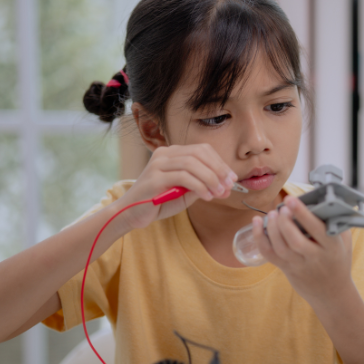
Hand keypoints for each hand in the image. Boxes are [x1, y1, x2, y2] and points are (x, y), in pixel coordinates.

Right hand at [115, 144, 236, 229]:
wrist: (131, 214)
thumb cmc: (159, 202)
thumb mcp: (185, 193)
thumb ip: (202, 186)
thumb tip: (226, 186)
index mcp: (173, 153)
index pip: (202, 150)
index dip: (220, 162)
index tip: (232, 178)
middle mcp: (165, 154)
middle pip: (199, 153)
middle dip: (218, 169)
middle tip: (228, 185)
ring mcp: (158, 164)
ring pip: (192, 163)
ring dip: (210, 178)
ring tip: (219, 192)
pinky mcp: (154, 177)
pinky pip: (183, 177)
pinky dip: (199, 186)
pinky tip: (207, 196)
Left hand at [252, 195, 352, 304]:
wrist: (332, 292)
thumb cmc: (338, 260)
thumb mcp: (344, 241)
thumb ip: (335, 222)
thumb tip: (322, 198)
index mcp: (332, 247)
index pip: (317, 229)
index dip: (303, 214)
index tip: (292, 200)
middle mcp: (315, 257)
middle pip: (296, 241)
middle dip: (285, 222)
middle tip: (281, 208)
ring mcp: (298, 265)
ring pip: (281, 248)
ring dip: (273, 229)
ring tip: (271, 214)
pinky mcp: (286, 268)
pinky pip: (269, 254)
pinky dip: (260, 238)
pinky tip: (256, 223)